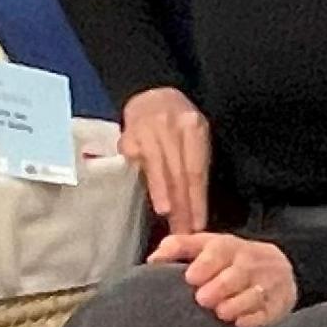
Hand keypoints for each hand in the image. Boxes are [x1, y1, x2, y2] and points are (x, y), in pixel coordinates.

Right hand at [118, 87, 212, 236]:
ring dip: (162, 195)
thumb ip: (195, 166)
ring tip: (166, 216)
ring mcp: (146, 130)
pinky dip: (144, 183)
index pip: (195, 170)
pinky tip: (148, 199)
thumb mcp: (194, 137)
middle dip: (182, 206)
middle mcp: (170, 126)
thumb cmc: (178, 124)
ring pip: (157, 169)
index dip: (197, 200)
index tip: (198, 225)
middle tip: (184, 232)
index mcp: (193, 127)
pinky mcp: (127, 138)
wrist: (151, 94)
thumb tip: (195, 211)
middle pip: (178, 173)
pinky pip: (137, 164)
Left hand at [151, 231, 294, 326]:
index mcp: (230, 247)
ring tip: (222, 313)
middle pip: (239, 273)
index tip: (191, 277)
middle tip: (203, 299)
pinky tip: (241, 324)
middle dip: (221, 286)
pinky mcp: (278, 305)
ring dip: (237, 304)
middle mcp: (252, 263)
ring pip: (255, 293)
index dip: (206, 263)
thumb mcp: (206, 246)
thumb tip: (153, 260)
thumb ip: (179, 248)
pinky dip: (255, 319)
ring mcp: (269, 284)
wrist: (277, 270)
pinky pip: (268, 313)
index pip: (219, 250)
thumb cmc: (230, 262)